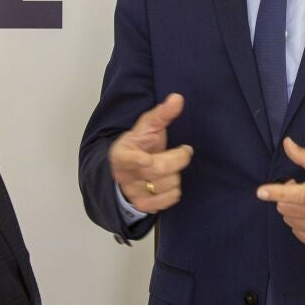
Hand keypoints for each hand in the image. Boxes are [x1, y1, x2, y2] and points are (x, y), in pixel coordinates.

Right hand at [108, 93, 192, 212]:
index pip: (128, 159)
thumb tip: (178, 98)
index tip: (146, 160)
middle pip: (159, 169)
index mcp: (120, 154)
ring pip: (169, 184)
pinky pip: (170, 200)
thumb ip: (162, 113)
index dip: (137, 160)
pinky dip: (174, 190)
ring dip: (176, 174)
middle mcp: (124, 175)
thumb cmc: (138, 145)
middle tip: (184, 150)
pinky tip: (168, 181)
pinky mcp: (143, 206)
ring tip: (168, 167)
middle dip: (178, 158)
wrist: (124, 170)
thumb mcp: (146, 127)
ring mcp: (132, 192)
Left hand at [257, 137, 304, 250]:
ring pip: (290, 221)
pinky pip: (298, 233)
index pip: (299, 195)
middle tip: (299, 186)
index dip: (278, 193)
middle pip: (287, 208)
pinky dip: (299, 222)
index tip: (261, 192)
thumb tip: (287, 144)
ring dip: (292, 209)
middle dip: (286, 196)